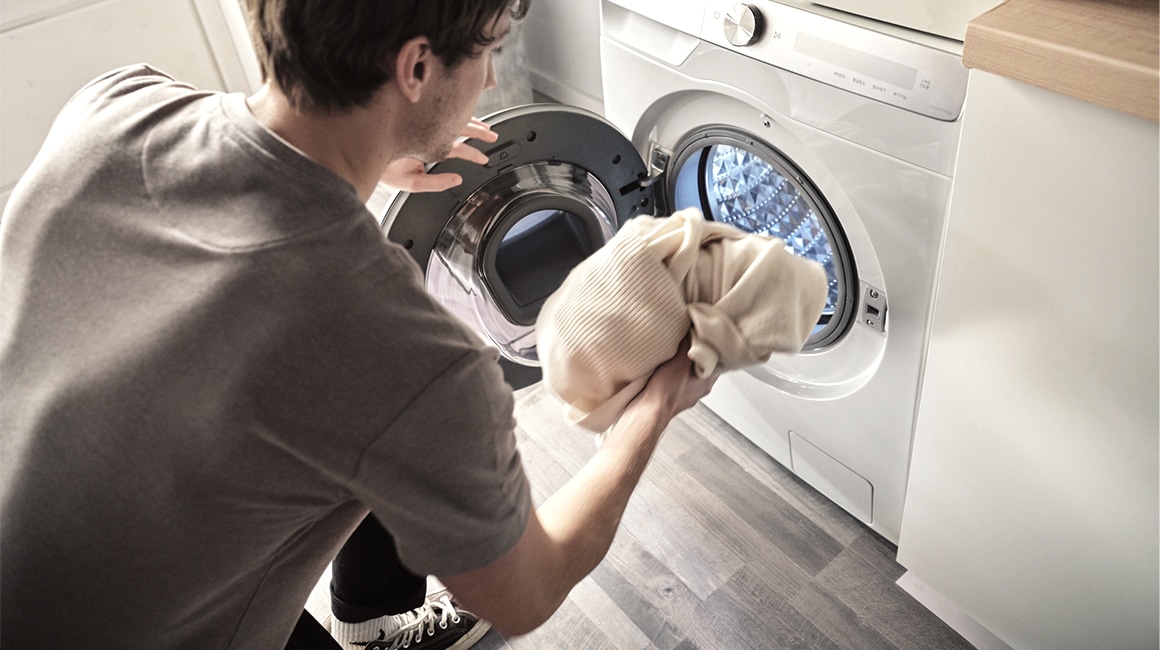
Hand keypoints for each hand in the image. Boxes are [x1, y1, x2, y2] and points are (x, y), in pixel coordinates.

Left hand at [380, 118, 498, 192]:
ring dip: (470, 120)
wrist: (362, 145)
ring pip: (454, 115)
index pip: (459, 148)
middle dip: (480, 133)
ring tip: (484, 127)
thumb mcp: (409, 182)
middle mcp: (429, 128)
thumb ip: (435, 183)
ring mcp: (424, 118)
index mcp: (430, 145)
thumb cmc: (382, 165)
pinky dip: (455, 111)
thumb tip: (457, 180)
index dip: (474, 154)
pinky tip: (462, 112)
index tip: (484, 159)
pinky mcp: (418, 112)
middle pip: (462, 127)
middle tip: (493, 137)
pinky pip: (442, 107)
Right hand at [633, 337, 717, 422]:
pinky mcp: (670, 397)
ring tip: (675, 352)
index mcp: (706, 382)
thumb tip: (691, 331)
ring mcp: (684, 395)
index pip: (717, 362)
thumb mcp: (680, 360)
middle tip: (690, 341)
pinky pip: (675, 381)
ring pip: (688, 375)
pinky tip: (664, 366)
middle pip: (703, 367)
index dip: (712, 349)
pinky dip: (671, 373)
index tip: (707, 338)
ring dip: (683, 364)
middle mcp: (698, 390)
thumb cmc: (666, 391)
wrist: (648, 411)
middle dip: (696, 355)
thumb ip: (688, 345)